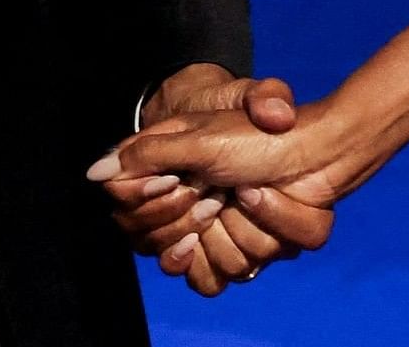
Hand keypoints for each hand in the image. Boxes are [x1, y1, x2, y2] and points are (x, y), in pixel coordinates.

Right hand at [94, 65, 302, 285]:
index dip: (157, 207)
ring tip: (249, 192)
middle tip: (217, 188)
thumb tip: (95, 174)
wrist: (313, 146)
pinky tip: (261, 209)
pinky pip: (231, 274)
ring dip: (237, 226)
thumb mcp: (196, 136)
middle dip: (196, 216)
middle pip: (165, 253)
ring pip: (205, 266)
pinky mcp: (248, 253)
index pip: (131, 222)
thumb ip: (144, 154)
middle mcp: (186, 219)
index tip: (178, 182)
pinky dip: (259, 236)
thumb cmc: (251, 133)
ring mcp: (218, 240)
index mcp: (166, 190)